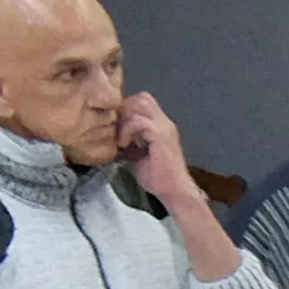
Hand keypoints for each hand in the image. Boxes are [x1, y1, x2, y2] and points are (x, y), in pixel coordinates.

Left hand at [117, 92, 195, 207]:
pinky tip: (124, 144)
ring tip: (120, 137)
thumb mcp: (138, 156)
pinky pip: (139, 121)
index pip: (143, 102)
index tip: (116, 128)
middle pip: (142, 98)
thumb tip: (114, 138)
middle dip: (125, 109)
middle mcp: (164, 122)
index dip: (127, 110)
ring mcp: (164, 127)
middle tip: (117, 129)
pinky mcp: (160, 135)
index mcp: (161, 125)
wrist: (174, 191)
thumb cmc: (158, 179)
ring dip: (125, 118)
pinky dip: (127, 130)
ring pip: (141, 103)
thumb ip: (130, 143)